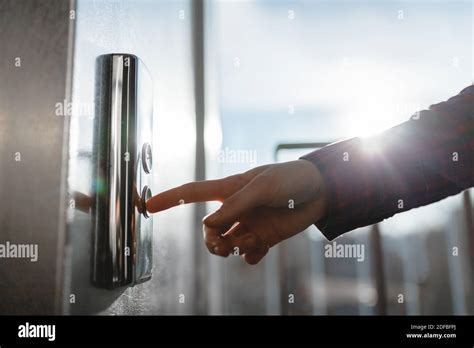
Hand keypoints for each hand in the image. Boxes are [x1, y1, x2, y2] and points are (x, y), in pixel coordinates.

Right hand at [146, 159, 327, 263]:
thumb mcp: (261, 186)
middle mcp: (236, 209)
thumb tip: (208, 226)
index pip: (192, 193)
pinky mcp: (265, 238)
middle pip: (208, 230)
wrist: (322, 191)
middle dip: (211, 241)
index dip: (169, 199)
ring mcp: (249, 224)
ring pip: (226, 244)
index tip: (147, 206)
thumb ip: (235, 206)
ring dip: (231, 249)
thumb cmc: (290, 179)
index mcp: (230, 189)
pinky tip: (261, 247)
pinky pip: (248, 254)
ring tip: (249, 243)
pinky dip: (250, 255)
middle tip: (222, 245)